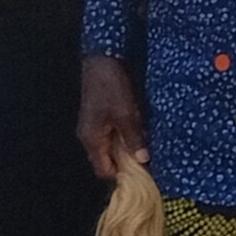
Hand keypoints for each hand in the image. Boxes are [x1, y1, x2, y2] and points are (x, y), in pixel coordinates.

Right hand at [76, 56, 146, 180]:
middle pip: (106, 160)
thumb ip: (133, 139)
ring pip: (110, 147)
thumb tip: (143, 160)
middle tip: (146, 158)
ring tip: (143, 142)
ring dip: (126, 147)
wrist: (101, 60)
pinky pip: (111, 135)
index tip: (141, 173)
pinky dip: (123, 135)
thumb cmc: (110, 87)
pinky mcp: (99, 117)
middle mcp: (89, 136)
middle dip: (126, 161)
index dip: (121, 175)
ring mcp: (93, 126)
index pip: (103, 170)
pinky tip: (137, 128)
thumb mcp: (126, 114)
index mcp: (92, 139)